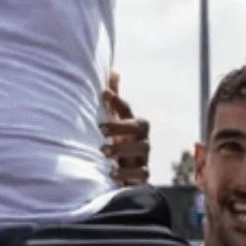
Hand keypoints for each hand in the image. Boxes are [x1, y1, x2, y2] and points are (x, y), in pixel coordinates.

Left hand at [101, 72, 150, 187]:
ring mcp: (144, 157)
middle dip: (121, 127)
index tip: (103, 94)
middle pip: (139, 128)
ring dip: (122, 150)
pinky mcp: (143, 176)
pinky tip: (112, 174)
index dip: (116, 100)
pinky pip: (142, 175)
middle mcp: (141, 139)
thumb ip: (114, 98)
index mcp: (132, 124)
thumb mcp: (113, 121)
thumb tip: (114, 70)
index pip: (127, 109)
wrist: (127, 175)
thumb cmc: (118, 143)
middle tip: (101, 130)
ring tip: (103, 153)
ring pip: (142, 150)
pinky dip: (128, 174)